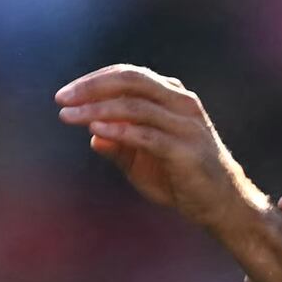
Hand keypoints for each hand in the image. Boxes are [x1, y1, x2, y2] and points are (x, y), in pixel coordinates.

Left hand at [54, 65, 261, 240]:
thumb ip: (118, 146)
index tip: (65, 95)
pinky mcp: (186, 151)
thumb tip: (92, 135)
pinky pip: (148, 135)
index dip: (94, 81)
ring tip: (69, 117)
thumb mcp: (141, 161)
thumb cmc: (179, 178)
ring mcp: (186, 125)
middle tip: (62, 99)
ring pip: (136, 106)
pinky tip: (96, 132)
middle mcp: (181, 103)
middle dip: (92, 87)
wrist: (219, 205)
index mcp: (172, 97)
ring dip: (98, 109)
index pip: (128, 75)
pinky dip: (120, 131)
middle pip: (132, 80)